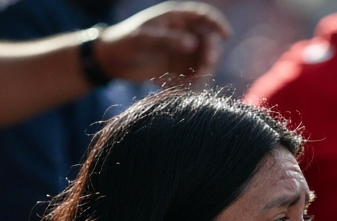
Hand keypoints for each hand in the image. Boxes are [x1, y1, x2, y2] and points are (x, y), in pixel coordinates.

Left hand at [95, 2, 230, 83]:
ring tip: (196, 80)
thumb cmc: (124, 42)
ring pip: (204, 60)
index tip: (225, 35)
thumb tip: (193, 44)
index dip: (217, 23)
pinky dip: (194, 82)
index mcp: (175, 18)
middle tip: (207, 63)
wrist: (110, 61)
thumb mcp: (144, 39)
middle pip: (208, 40)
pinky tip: (185, 88)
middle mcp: (182, 34)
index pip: (203, 16)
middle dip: (211, 52)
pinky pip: (194, 76)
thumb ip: (168, 40)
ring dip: (205, 70)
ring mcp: (181, 52)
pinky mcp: (177, 70)